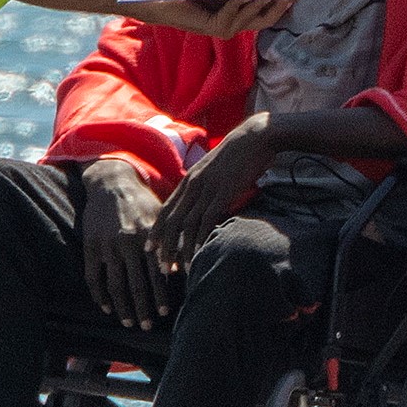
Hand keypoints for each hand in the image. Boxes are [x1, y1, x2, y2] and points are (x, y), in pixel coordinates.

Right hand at [78, 160, 173, 328]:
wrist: (111, 183)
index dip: (160, 295)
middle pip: (136, 284)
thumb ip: (169, 241)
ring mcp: (107, 245)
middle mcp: (127, 242)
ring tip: (129, 323)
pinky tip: (107, 308)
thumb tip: (177, 270)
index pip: (156, 273)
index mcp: (148, 236)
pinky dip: (99, 295)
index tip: (164, 313)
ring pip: (115, 284)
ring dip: (122, 307)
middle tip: (147, 327)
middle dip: (142, 308)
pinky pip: (93, 277)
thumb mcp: (160, 217)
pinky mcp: (90, 245)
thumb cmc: (141, 202)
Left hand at [132, 0, 294, 37]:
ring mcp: (225, 27)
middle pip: (266, 18)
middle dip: (280, 5)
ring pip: (252, 20)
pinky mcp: (213, 28)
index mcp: (240, 11)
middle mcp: (236, 22)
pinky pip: (231, 18)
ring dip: (262, 5)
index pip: (269, 9)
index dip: (284, 0)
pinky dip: (238, 6)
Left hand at [154, 113, 281, 265]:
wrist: (256, 137)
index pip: (166, 210)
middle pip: (171, 221)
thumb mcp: (214, 168)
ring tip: (179, 269)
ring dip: (181, 249)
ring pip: (186, 225)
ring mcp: (207, 189)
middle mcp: (193, 185)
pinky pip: (206, 221)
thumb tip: (205, 201)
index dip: (156, 231)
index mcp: (189, 179)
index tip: (151, 248)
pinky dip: (200, 239)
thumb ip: (206, 184)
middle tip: (162, 268)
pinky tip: (198, 254)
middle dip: (164, 247)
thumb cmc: (239, 153)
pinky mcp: (223, 193)